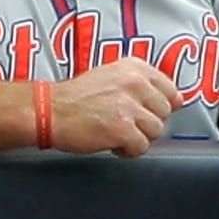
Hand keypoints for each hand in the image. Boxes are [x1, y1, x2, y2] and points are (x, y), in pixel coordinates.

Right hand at [47, 58, 181, 156]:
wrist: (47, 111)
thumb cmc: (73, 98)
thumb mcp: (110, 76)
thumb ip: (138, 84)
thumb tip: (171, 100)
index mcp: (134, 68)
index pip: (171, 90)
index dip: (160, 106)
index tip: (148, 111)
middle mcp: (134, 83)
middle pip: (164, 113)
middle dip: (147, 122)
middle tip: (126, 123)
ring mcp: (129, 106)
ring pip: (155, 131)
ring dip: (137, 136)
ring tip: (116, 132)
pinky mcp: (122, 129)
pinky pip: (141, 147)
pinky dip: (128, 150)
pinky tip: (111, 142)